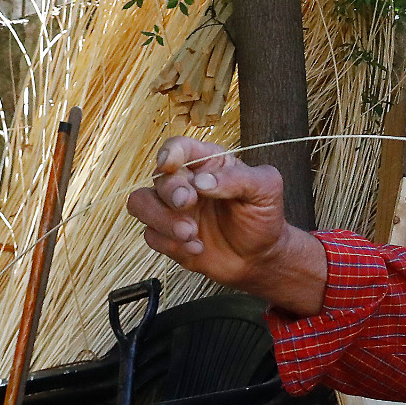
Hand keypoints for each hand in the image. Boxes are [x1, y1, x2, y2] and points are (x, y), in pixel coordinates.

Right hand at [126, 136, 326, 313]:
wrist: (261, 256)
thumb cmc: (263, 216)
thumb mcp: (265, 189)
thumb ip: (238, 179)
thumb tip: (203, 181)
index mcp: (208, 163)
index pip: (180, 148)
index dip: (170, 152)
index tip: (170, 163)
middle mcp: (185, 182)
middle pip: (158, 177)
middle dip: (170, 191)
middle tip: (188, 203)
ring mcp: (173, 210)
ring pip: (140, 203)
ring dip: (160, 218)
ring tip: (190, 233)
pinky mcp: (168, 236)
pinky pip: (151, 235)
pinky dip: (170, 244)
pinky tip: (197, 248)